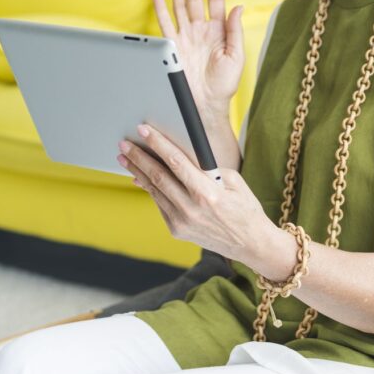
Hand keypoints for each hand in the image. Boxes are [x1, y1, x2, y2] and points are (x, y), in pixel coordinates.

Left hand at [117, 122, 269, 260]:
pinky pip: (160, 203)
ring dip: (137, 172)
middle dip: (138, 157)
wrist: (250, 244)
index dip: (158, 144)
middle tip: (123, 144)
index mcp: (208, 193)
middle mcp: (191, 209)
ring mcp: (182, 222)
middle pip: (158, 176)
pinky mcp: (176, 230)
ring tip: (125, 157)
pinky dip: (149, 188)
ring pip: (154, 191)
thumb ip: (206, 169)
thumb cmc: (244, 207)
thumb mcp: (234, 181)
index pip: (176, 162)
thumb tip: (179, 156)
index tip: (143, 130)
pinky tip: (140, 176)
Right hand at [152, 0, 244, 121]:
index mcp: (218, 31)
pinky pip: (164, 23)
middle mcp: (201, 31)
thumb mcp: (236, 57)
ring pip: (179, 7)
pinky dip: (160, 9)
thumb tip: (238, 7)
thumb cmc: (224, 85)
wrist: (205, 105)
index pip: (215, 1)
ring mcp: (185, 37)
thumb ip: (235, 31)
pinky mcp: (172, 46)